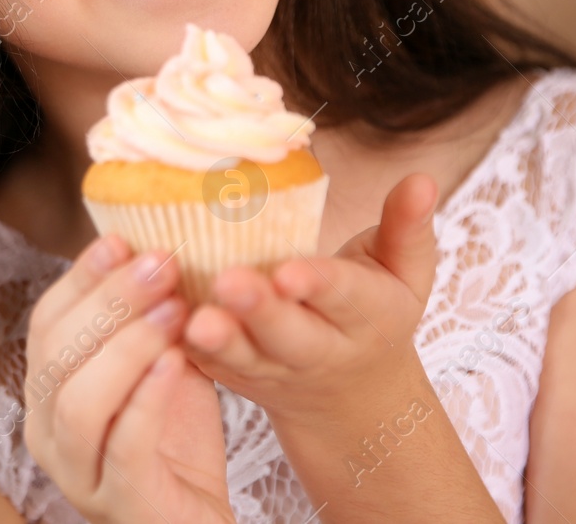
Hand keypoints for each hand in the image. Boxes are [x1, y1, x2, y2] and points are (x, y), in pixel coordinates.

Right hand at [22, 235, 235, 523]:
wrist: (199, 519)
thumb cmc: (176, 439)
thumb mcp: (160, 362)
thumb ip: (151, 316)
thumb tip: (159, 244)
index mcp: (48, 390)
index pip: (47, 321)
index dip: (82, 276)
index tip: (121, 238)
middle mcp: (46, 431)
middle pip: (58, 353)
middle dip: (110, 300)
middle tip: (161, 263)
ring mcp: (77, 472)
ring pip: (79, 400)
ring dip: (127, 345)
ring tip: (174, 310)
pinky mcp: (120, 501)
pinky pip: (123, 444)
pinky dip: (147, 396)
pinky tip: (176, 361)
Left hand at [183, 172, 439, 426]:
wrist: (351, 396)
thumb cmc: (374, 313)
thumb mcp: (405, 273)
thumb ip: (407, 227)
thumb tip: (421, 179)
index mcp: (365, 318)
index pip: (343, 298)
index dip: (317, 286)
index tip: (291, 272)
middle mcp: (318, 351)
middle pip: (289, 336)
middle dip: (260, 312)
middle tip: (230, 283)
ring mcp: (272, 370)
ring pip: (243, 359)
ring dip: (218, 341)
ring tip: (194, 319)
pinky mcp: (235, 377)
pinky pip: (207, 366)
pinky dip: (183, 349)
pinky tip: (154, 319)